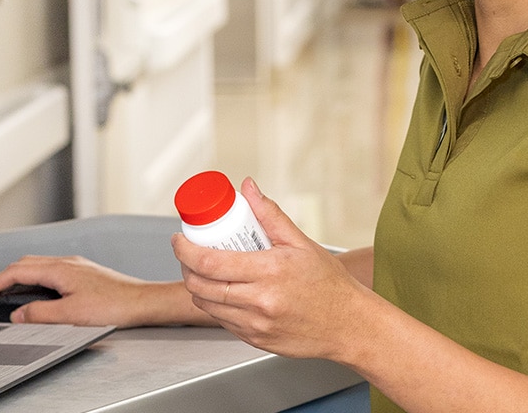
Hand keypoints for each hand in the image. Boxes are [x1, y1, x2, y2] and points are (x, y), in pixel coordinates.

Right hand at [0, 255, 193, 327]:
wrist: (142, 302)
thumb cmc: (114, 305)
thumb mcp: (70, 315)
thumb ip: (40, 314)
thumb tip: (18, 314)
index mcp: (61, 269)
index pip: (18, 270)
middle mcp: (68, 262)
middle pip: (26, 264)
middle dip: (4, 278)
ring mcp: (77, 267)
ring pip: (39, 267)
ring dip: (20, 279)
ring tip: (9, 295)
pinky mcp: (84, 274)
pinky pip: (51, 272)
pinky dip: (36, 281)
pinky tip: (38, 294)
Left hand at [172, 177, 376, 361]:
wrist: (348, 325)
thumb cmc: (329, 284)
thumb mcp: (302, 243)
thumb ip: (270, 215)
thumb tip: (248, 188)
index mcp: (269, 272)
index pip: (209, 262)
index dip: (185, 250)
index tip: (179, 239)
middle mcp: (259, 302)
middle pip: (200, 286)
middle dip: (185, 267)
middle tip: (188, 253)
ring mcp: (255, 325)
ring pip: (207, 306)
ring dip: (197, 287)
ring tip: (204, 271)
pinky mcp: (255, 340)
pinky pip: (223, 321)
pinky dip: (215, 305)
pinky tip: (224, 292)